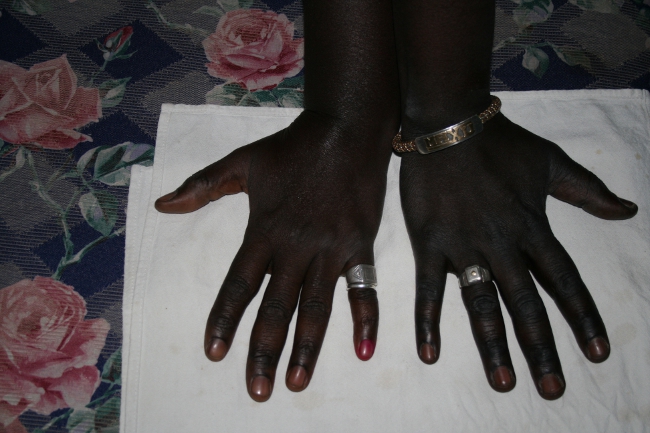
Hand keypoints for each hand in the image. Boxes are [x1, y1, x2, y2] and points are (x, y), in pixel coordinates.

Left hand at [155, 112, 388, 401]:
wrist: (347, 129)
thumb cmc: (293, 147)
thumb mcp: (242, 162)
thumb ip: (202, 186)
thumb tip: (162, 205)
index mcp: (264, 230)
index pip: (239, 285)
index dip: (224, 320)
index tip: (215, 353)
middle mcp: (295, 248)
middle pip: (275, 309)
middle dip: (263, 352)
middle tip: (256, 391)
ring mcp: (330, 250)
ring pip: (315, 309)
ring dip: (306, 349)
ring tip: (295, 382)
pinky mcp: (360, 246)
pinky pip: (364, 289)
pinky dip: (365, 320)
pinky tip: (363, 352)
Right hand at [399, 114, 637, 399]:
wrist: (449, 123)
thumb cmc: (501, 144)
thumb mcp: (551, 162)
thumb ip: (589, 191)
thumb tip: (630, 212)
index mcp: (533, 226)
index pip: (564, 280)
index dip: (582, 317)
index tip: (596, 353)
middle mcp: (503, 243)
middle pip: (527, 303)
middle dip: (543, 348)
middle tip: (554, 390)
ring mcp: (465, 245)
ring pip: (483, 303)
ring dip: (494, 344)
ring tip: (504, 381)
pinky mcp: (430, 242)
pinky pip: (431, 287)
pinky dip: (429, 321)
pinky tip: (430, 353)